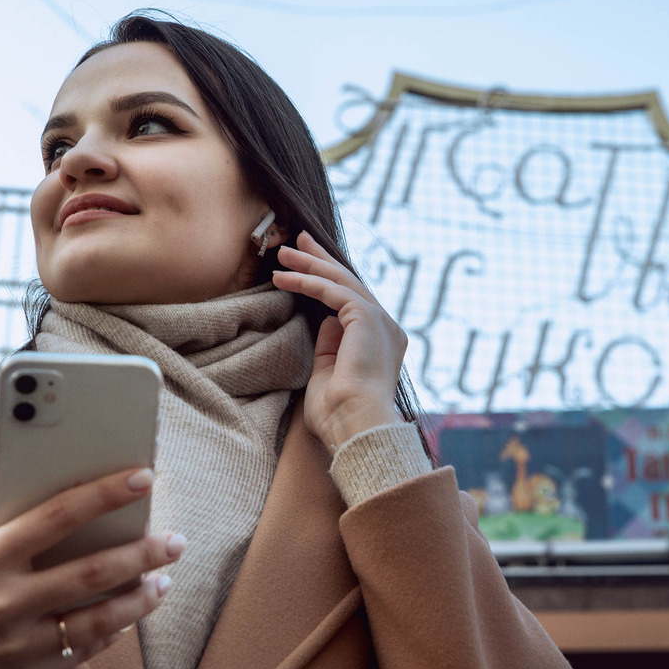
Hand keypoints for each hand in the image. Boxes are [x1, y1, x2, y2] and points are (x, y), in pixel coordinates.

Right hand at [0, 468, 181, 668]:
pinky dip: (112, 631)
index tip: (142, 476)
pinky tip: (128, 614)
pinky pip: (83, 651)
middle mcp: (3, 605)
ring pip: (100, 620)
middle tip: (175, 539)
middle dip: (144, 552)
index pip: (57, 516)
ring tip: (164, 579)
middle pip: (93, 572)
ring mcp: (18, 647)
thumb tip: (54, 500)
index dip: (105, 493)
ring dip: (141, 598)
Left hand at [273, 231, 405, 449]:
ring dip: (309, 265)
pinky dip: (306, 282)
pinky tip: (283, 278)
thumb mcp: (329, 374)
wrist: (356, 427)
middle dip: (321, 260)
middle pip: (350, 282)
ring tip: (282, 254)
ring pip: (341, 281)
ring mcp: (381, 320)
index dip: (328, 279)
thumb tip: (324, 322)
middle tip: (298, 241)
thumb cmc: (339, 416)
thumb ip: (329, 347)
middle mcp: (387, 327)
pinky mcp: (367, 317)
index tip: (305, 265)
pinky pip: (332, 290)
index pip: (353, 301)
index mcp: (382, 342)